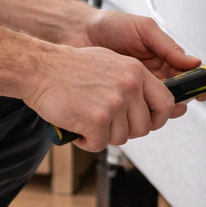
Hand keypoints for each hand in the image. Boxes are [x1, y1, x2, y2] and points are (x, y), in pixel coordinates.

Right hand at [24, 43, 178, 152]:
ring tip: (86, 118)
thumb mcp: (110, 62)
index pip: (166, 102)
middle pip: (144, 127)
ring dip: (103, 135)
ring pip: (121, 138)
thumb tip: (150, 100)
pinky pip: (99, 144)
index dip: (159, 118)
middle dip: (125, 130)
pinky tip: (76, 126)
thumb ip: (132, 80)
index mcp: (135, 71)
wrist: (39, 68)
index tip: (150, 122)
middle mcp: (129, 86)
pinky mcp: (97, 120)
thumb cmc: (68, 66)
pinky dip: (86, 141)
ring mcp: (114, 103)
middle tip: (106, 122)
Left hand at [61, 9, 205, 107]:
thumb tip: (192, 61)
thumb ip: (167, 45)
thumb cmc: (108, 25)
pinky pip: (132, 112)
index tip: (200, 93)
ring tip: (156, 110)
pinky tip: (136, 113)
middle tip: (176, 105)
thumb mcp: (143, 28)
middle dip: (176, 103)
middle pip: (172, 96)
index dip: (193, 86)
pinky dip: (137, 116)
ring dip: (157, 112)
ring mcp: (134, 88)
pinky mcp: (118, 98)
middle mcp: (149, 75)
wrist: (77, 32)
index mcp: (160, 58)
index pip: (184, 76)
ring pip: (154, 107)